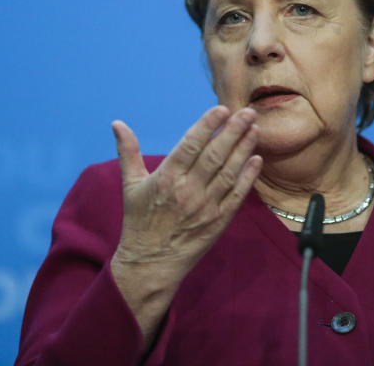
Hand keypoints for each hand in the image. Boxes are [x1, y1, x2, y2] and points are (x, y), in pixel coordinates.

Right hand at [108, 106, 261, 346]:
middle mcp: (187, 190)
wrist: (150, 263)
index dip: (207, 125)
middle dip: (233, 131)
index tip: (222, 109)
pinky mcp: (218, 221)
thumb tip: (117, 123)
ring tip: (255, 129)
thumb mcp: (130, 185)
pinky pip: (236, 195)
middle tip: (248, 112)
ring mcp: (205, 206)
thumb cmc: (139, 221)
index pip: (191, 145)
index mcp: (166, 178)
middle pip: (215, 155)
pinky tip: (257, 160)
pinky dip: (248, 177)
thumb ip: (128, 151)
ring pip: (229, 172)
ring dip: (244, 149)